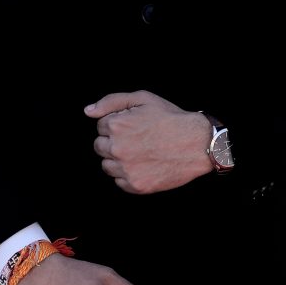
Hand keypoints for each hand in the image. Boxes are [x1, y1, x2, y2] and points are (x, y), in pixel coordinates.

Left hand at [86, 91, 212, 193]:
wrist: (197, 144)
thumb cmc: (171, 119)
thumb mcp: (143, 99)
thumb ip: (111, 102)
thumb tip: (88, 112)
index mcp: (116, 125)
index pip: (100, 127)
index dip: (118, 125)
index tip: (134, 127)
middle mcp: (117, 148)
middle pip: (99, 147)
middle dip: (114, 142)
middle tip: (137, 140)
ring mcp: (126, 169)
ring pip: (107, 166)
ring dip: (118, 160)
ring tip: (141, 153)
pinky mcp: (135, 185)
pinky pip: (119, 182)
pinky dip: (128, 175)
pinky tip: (144, 165)